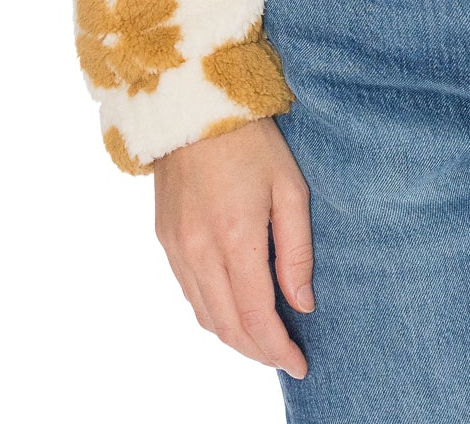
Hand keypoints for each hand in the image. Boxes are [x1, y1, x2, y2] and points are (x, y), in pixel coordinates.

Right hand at [152, 115, 312, 379]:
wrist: (196, 106)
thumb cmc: (252, 141)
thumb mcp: (290, 188)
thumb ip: (296, 251)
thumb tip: (303, 303)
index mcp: (236, 239)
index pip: (256, 318)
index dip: (278, 349)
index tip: (300, 364)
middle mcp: (199, 252)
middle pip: (228, 327)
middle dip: (258, 351)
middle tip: (286, 357)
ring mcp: (177, 248)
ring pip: (205, 316)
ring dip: (235, 337)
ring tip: (265, 340)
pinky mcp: (165, 239)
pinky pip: (189, 293)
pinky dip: (213, 312)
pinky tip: (234, 310)